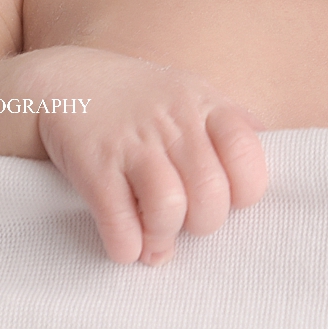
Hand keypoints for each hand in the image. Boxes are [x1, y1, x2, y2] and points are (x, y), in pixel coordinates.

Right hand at [33, 48, 268, 264]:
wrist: (63, 82)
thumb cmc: (139, 99)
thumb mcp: (190, 95)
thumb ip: (230, 126)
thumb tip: (264, 164)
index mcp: (204, 105)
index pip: (247, 153)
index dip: (244, 190)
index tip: (227, 199)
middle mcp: (173, 121)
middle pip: (211, 193)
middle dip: (203, 224)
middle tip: (187, 225)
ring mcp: (132, 142)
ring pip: (169, 209)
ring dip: (164, 237)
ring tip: (155, 239)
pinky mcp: (94, 165)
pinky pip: (120, 222)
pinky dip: (127, 246)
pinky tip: (126, 244)